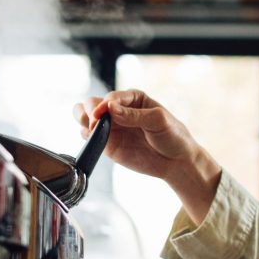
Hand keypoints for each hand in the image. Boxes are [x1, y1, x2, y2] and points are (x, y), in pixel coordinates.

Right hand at [74, 90, 221, 223]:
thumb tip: (110, 108)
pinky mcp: (108, 144)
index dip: (104, 105)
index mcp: (132, 99)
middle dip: (88, 110)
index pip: (111, 97)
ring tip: (90, 130)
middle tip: (94, 123)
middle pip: (92, 103)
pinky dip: (86, 137)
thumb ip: (134, 115)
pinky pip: (88, 136)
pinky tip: (93, 140)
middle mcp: (118, 110)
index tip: (103, 114)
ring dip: (82, 120)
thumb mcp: (158, 121)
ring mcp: (112, 127)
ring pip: (84, 116)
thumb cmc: (172, 136)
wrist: (176, 162)